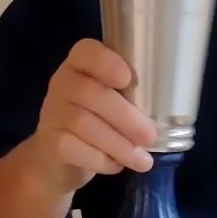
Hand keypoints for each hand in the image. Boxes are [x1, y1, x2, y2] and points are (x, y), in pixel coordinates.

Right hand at [31, 38, 156, 199]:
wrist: (58, 159)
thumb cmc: (97, 123)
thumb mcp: (112, 103)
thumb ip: (130, 96)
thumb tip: (167, 110)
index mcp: (80, 66)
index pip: (86, 51)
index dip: (105, 62)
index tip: (127, 78)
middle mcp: (61, 83)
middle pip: (89, 93)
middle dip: (125, 116)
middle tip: (150, 136)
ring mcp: (52, 113)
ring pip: (83, 124)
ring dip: (119, 144)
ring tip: (142, 160)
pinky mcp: (49, 142)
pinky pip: (75, 149)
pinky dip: (101, 160)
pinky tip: (117, 166)